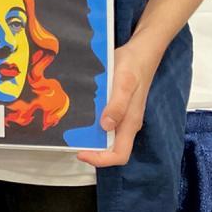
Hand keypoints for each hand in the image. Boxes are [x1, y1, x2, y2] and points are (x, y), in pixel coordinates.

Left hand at [77, 41, 159, 167]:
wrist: (139, 53)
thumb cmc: (132, 67)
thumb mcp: (124, 83)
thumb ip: (118, 105)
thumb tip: (107, 126)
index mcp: (130, 123)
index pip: (119, 154)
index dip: (101, 159)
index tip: (81, 153)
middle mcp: (126, 123)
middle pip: (112, 149)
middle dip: (93, 151)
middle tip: (71, 141)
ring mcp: (122, 116)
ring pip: (107, 137)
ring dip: (91, 138)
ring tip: (71, 131)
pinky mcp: (117, 107)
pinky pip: (105, 122)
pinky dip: (92, 125)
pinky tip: (79, 115)